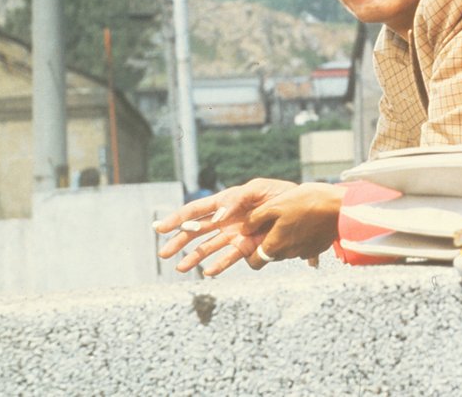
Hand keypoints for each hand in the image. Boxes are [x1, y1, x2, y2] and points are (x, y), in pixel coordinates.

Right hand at [153, 178, 297, 275]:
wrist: (302, 208)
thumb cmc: (279, 193)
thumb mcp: (258, 189)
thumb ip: (236, 201)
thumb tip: (218, 217)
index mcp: (225, 201)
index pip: (196, 210)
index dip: (177, 218)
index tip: (159, 228)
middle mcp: (226, 219)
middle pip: (197, 231)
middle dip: (179, 241)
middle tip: (164, 253)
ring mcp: (235, 234)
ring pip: (209, 246)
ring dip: (194, 257)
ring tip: (180, 268)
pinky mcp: (248, 246)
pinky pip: (230, 257)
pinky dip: (219, 265)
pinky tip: (208, 272)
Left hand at [241, 183, 346, 269]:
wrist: (340, 207)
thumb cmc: (306, 202)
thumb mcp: (275, 205)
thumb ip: (255, 219)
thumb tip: (244, 229)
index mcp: (275, 245)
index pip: (254, 262)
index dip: (249, 253)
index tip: (252, 237)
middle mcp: (288, 254)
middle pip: (270, 255)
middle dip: (268, 242)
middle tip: (273, 221)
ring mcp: (304, 252)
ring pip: (287, 249)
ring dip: (285, 238)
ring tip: (292, 217)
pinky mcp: (317, 247)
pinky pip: (302, 245)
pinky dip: (300, 237)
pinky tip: (305, 220)